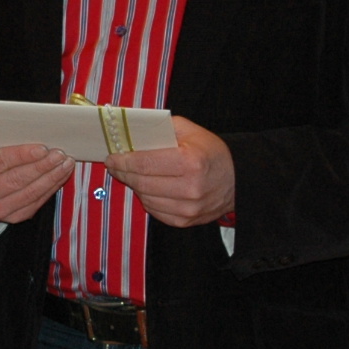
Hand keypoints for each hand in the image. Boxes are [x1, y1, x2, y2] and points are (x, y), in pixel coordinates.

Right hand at [0, 143, 74, 223]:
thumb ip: (1, 139)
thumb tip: (32, 131)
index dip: (21, 155)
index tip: (42, 149)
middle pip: (15, 180)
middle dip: (41, 167)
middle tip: (59, 155)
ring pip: (29, 194)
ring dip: (51, 178)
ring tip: (65, 164)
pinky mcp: (11, 217)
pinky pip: (35, 203)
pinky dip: (50, 188)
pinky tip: (60, 176)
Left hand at [102, 115, 233, 227]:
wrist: (237, 179)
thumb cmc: (210, 152)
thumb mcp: (190, 130)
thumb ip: (160, 128)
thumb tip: (130, 131)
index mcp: (191, 162)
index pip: (144, 164)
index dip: (123, 161)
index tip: (111, 158)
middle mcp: (190, 188)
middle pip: (141, 182)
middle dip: (123, 173)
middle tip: (115, 165)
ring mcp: (189, 208)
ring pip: (145, 198)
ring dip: (135, 186)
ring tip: (134, 175)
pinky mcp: (186, 221)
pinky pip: (155, 211)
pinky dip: (148, 199)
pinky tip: (150, 188)